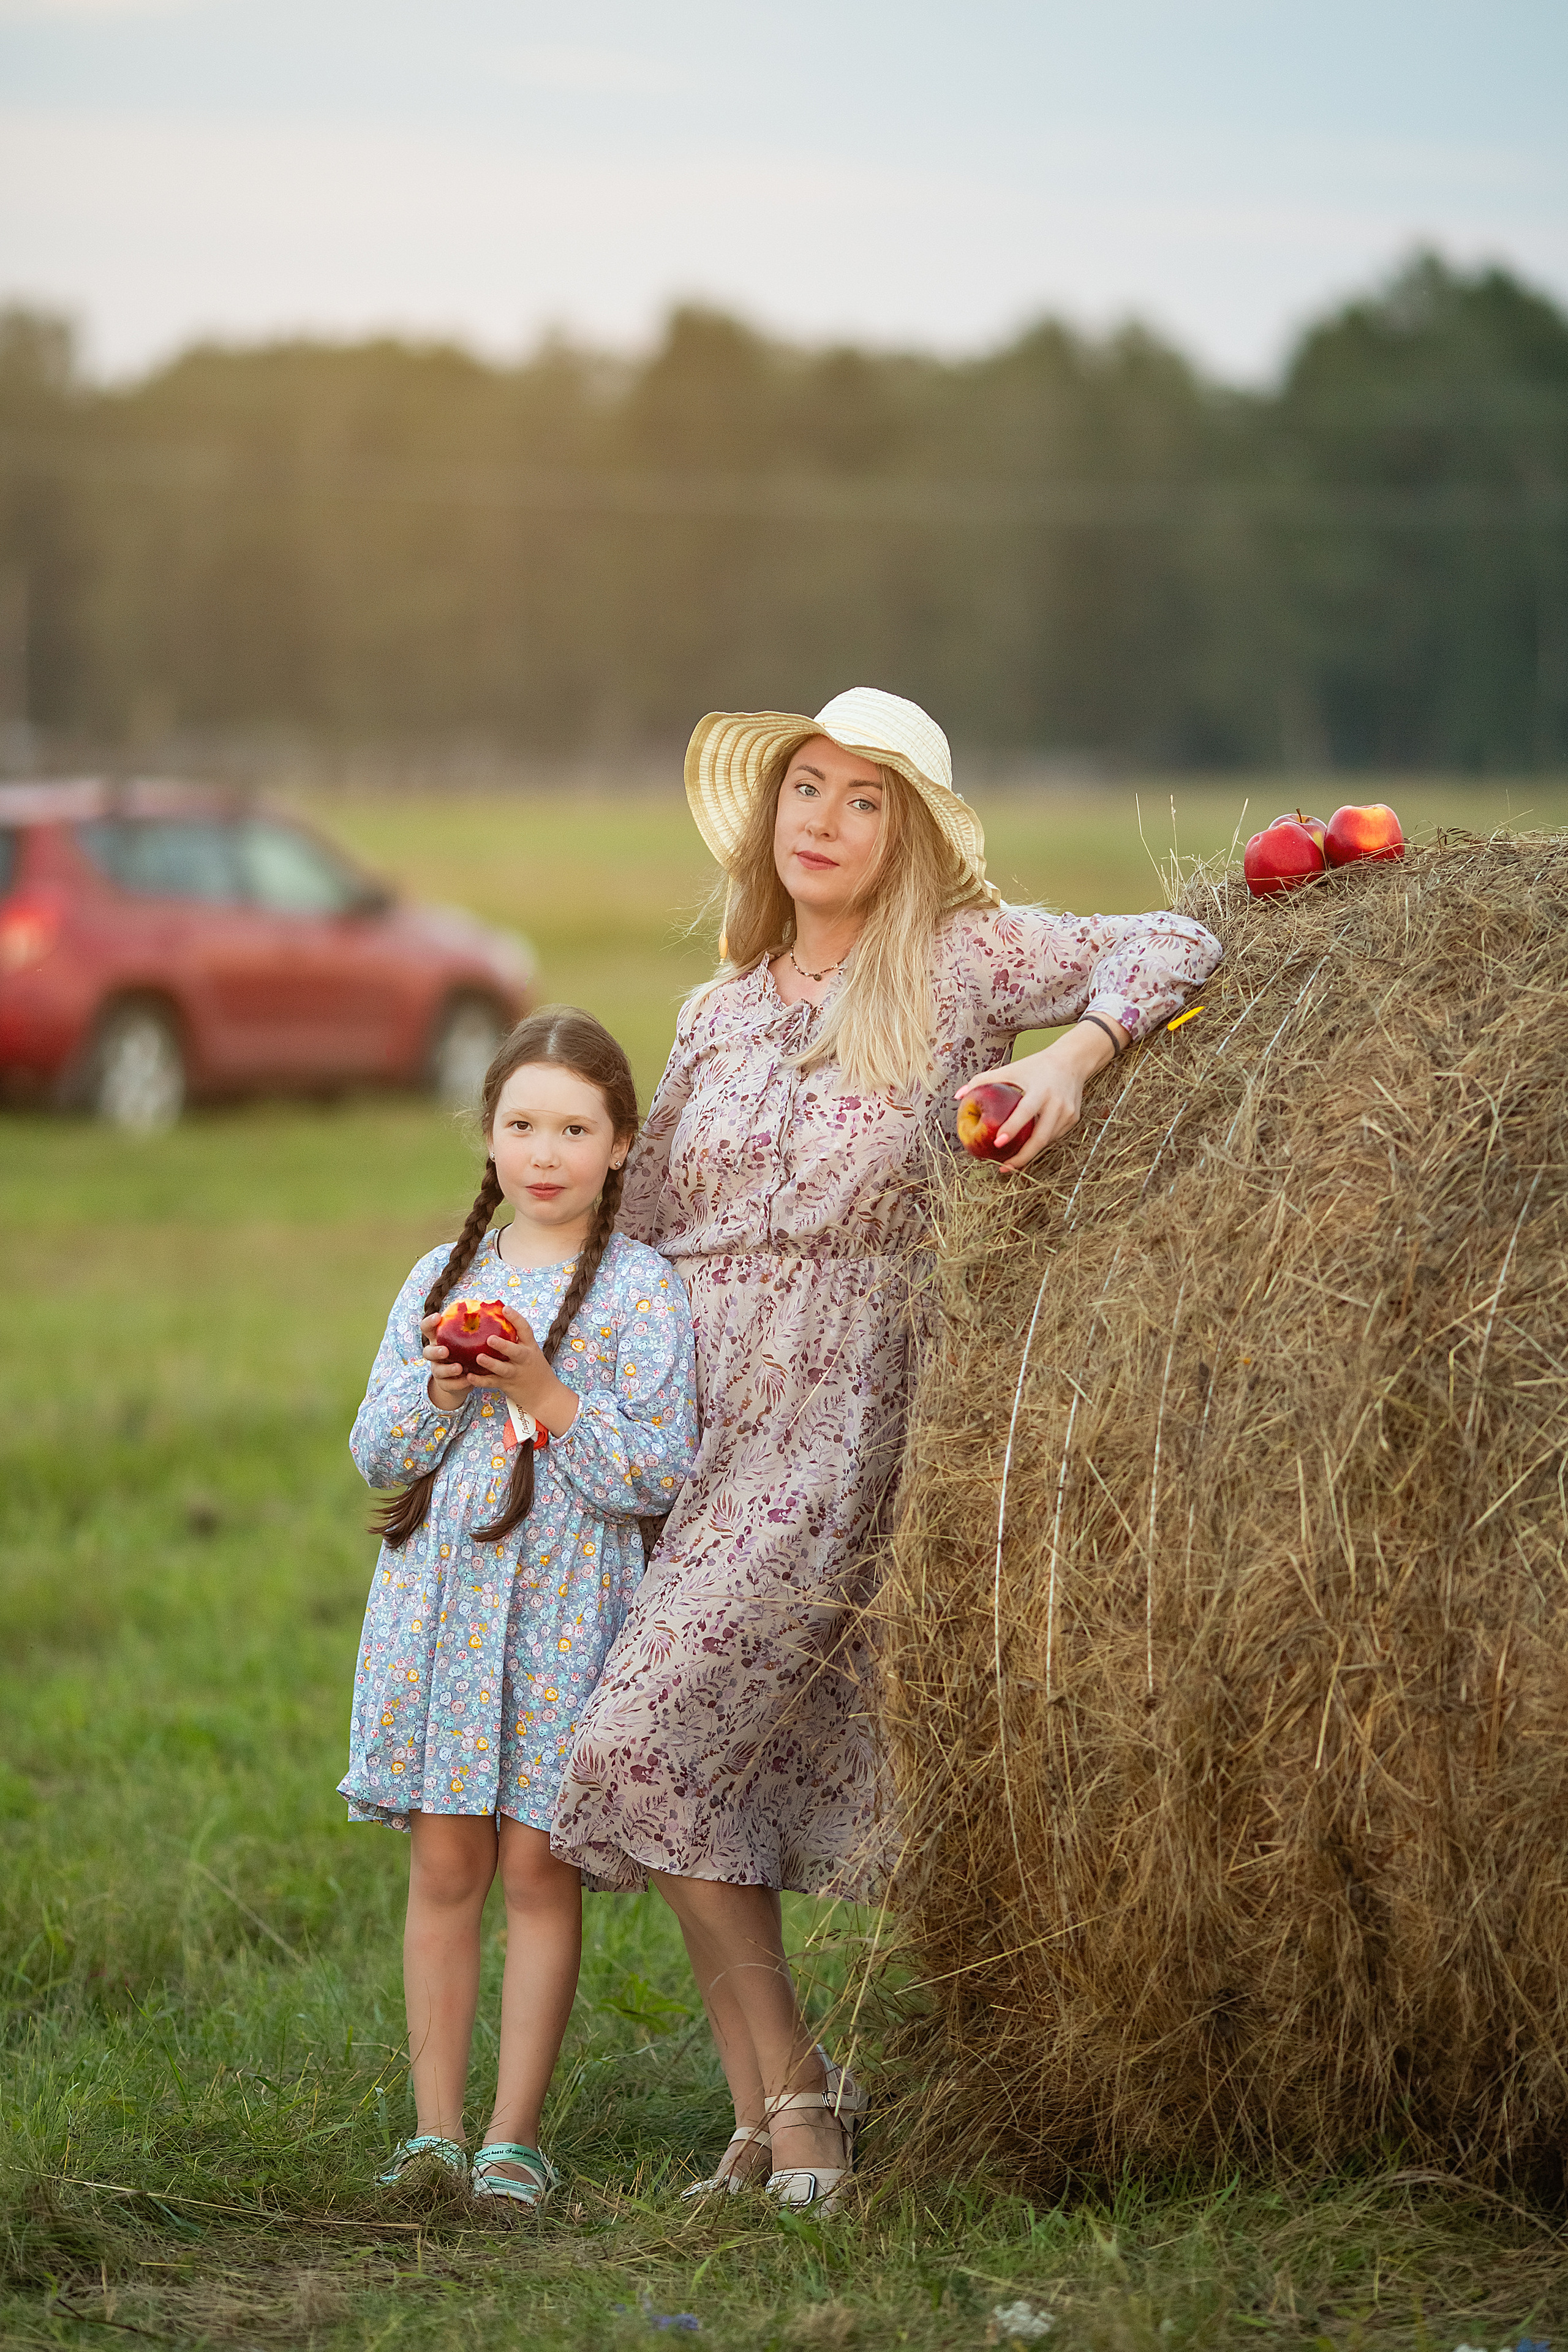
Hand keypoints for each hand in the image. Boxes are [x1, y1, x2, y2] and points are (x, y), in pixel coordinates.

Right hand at [420, 1314, 471, 1412]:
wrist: (464, 1376)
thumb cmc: (469, 1350)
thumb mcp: (470, 1338)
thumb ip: (476, 1326)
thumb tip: (498, 1307)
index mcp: (439, 1339)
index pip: (427, 1328)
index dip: (430, 1322)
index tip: (438, 1316)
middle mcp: (435, 1354)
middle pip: (427, 1352)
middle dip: (435, 1351)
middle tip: (446, 1350)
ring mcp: (438, 1370)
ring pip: (437, 1370)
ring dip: (447, 1369)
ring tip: (459, 1367)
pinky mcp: (444, 1384)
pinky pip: (448, 1384)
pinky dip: (458, 1383)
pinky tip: (468, 1380)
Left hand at [468, 1323, 580, 1439]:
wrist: (546, 1395)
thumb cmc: (535, 1370)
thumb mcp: (532, 1352)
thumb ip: (518, 1340)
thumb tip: (497, 1321)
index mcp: (531, 1347)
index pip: (525, 1330)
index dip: (515, 1318)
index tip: (505, 1308)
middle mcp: (524, 1359)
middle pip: (515, 1351)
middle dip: (503, 1345)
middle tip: (490, 1339)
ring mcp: (515, 1373)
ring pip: (502, 1369)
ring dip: (490, 1363)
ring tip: (479, 1357)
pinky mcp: (507, 1385)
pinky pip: (492, 1383)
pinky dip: (480, 1381)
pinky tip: (469, 1376)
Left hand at [955, 1020, 1125, 1171]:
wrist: (1073, 1061)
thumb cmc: (1036, 1065)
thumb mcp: (1011, 1068)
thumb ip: (983, 1080)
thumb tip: (957, 1096)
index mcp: (1041, 1089)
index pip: (1026, 1112)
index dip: (1012, 1128)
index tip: (998, 1143)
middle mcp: (1057, 1103)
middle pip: (1040, 1138)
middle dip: (1022, 1157)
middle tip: (1003, 1167)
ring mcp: (1068, 1113)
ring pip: (1047, 1141)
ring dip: (1029, 1153)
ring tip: (1011, 1162)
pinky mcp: (1073, 1119)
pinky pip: (1054, 1137)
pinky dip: (1039, 1144)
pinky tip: (1027, 1147)